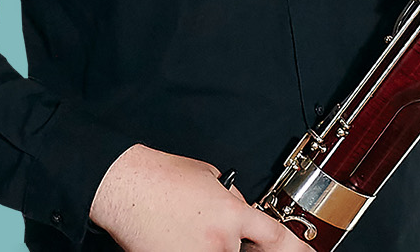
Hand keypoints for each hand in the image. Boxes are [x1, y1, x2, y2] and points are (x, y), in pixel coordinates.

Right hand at [89, 144, 309, 251]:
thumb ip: (232, 199)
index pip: (276, 238)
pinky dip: (190, 245)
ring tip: (189, 227)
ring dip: (212, 244)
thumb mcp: (208, 176)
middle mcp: (219, 241)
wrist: (123, 184)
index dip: (297, 250)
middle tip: (216, 228)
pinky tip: (177, 235)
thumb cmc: (159, 176)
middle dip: (239, 243)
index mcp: (231, 213)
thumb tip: (243, 212)